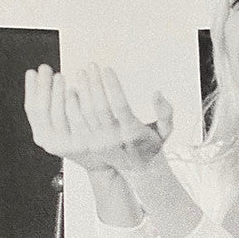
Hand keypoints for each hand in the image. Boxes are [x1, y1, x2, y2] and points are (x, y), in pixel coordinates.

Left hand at [24, 63, 172, 171]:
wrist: (137, 171)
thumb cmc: (151, 145)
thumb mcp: (166, 130)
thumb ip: (165, 112)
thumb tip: (157, 93)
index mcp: (132, 132)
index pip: (120, 105)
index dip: (112, 85)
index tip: (107, 68)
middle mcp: (114, 138)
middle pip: (99, 107)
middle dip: (94, 84)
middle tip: (91, 66)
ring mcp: (99, 142)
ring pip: (86, 114)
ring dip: (82, 92)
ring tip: (80, 73)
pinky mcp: (89, 144)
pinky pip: (78, 123)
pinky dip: (73, 106)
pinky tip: (72, 91)